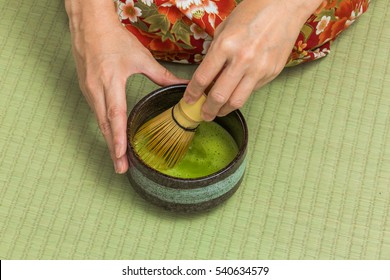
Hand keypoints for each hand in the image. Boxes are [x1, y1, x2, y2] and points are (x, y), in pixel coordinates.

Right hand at [66, 0, 186, 172]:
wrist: (89, 26)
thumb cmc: (114, 39)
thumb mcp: (140, 58)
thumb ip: (161, 76)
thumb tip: (183, 85)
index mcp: (111, 82)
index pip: (115, 116)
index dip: (119, 138)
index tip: (122, 157)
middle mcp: (97, 90)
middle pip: (105, 126)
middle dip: (113, 149)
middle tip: (121, 168)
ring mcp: (88, 91)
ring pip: (100, 121)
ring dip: (109, 140)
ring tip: (118, 157)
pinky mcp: (85, 89)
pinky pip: (96, 113)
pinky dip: (105, 127)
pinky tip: (112, 136)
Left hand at [183, 0, 322, 120]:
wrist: (286, 7)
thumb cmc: (253, 11)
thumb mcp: (225, 27)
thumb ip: (215, 52)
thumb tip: (208, 74)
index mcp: (226, 45)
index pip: (203, 78)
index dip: (193, 93)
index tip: (189, 100)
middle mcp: (242, 59)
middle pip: (219, 96)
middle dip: (208, 109)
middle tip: (203, 115)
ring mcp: (259, 68)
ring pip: (237, 101)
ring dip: (224, 110)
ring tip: (218, 112)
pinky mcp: (271, 73)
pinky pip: (251, 91)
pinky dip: (240, 96)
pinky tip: (235, 95)